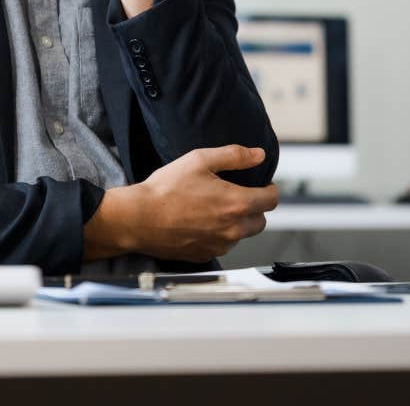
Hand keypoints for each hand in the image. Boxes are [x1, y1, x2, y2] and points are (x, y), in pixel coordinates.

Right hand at [83, 145, 278, 261]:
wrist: (139, 218)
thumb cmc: (166, 189)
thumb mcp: (199, 160)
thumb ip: (233, 156)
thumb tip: (258, 154)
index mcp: (235, 203)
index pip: (270, 200)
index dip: (269, 189)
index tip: (262, 184)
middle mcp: (233, 229)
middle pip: (260, 220)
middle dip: (254, 207)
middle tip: (235, 194)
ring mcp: (219, 245)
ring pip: (241, 234)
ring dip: (236, 222)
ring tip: (212, 207)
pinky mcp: (205, 255)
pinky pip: (222, 245)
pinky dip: (218, 235)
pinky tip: (200, 222)